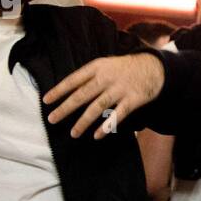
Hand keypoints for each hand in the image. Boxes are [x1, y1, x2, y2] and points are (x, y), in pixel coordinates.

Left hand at [43, 53, 164, 138]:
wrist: (154, 67)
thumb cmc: (124, 68)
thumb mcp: (105, 64)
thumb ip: (89, 76)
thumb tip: (69, 91)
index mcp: (97, 67)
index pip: (74, 80)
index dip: (59, 90)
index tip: (46, 101)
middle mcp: (106, 78)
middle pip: (82, 95)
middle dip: (66, 108)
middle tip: (52, 119)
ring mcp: (120, 89)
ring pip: (97, 107)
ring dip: (83, 121)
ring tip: (73, 133)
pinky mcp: (133, 100)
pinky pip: (118, 116)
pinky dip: (107, 126)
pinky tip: (97, 135)